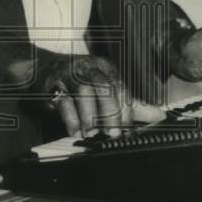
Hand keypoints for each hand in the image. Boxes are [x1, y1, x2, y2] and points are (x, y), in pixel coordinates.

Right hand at [38, 54, 163, 138]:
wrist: (43, 70)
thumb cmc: (79, 83)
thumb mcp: (106, 91)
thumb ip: (131, 105)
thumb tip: (159, 116)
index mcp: (106, 67)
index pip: (121, 86)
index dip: (126, 109)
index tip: (129, 130)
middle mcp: (89, 67)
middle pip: (105, 86)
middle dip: (111, 112)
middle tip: (113, 134)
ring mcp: (69, 73)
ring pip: (84, 90)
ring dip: (90, 115)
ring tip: (92, 135)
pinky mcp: (52, 83)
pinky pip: (63, 100)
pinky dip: (70, 118)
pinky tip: (75, 132)